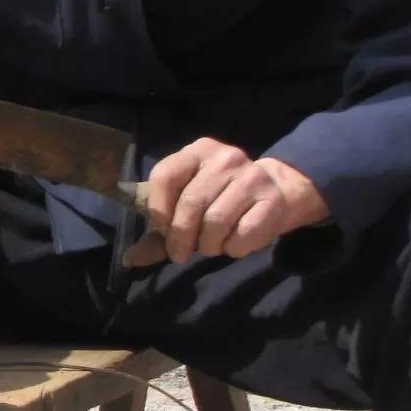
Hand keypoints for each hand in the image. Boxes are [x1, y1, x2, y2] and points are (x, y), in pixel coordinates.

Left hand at [141, 139, 329, 264]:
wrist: (278, 190)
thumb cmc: (222, 199)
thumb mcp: (189, 203)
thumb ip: (160, 229)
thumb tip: (131, 259)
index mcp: (197, 151)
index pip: (165, 175)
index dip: (158, 208)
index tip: (161, 230)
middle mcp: (225, 158)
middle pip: (191, 203)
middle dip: (180, 236)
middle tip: (180, 253)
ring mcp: (251, 177)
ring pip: (216, 221)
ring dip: (208, 244)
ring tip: (210, 246)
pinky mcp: (272, 200)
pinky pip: (244, 233)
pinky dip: (233, 248)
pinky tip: (233, 244)